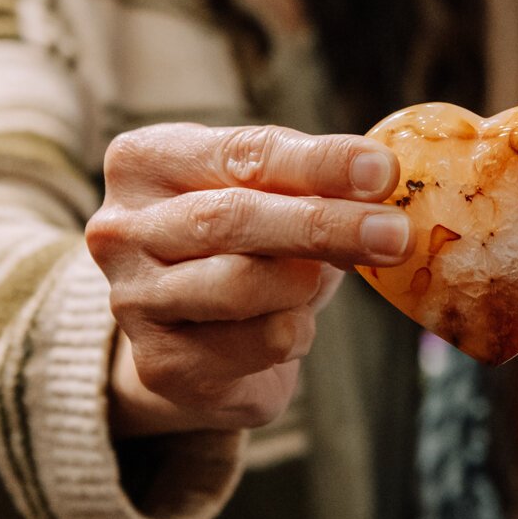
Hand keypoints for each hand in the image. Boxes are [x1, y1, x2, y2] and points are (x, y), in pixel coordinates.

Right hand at [85, 122, 412, 435]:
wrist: (195, 334)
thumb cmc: (244, 241)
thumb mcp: (272, 194)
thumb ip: (310, 182)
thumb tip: (378, 180)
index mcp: (144, 161)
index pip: (243, 153)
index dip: (318, 162)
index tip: (383, 170)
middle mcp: (121, 228)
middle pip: (233, 217)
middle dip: (325, 224)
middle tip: (395, 233)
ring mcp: (132, 300)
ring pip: (240, 284)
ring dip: (306, 283)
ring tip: (320, 280)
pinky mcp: (160, 364)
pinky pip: (256, 344)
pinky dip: (295, 332)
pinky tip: (289, 324)